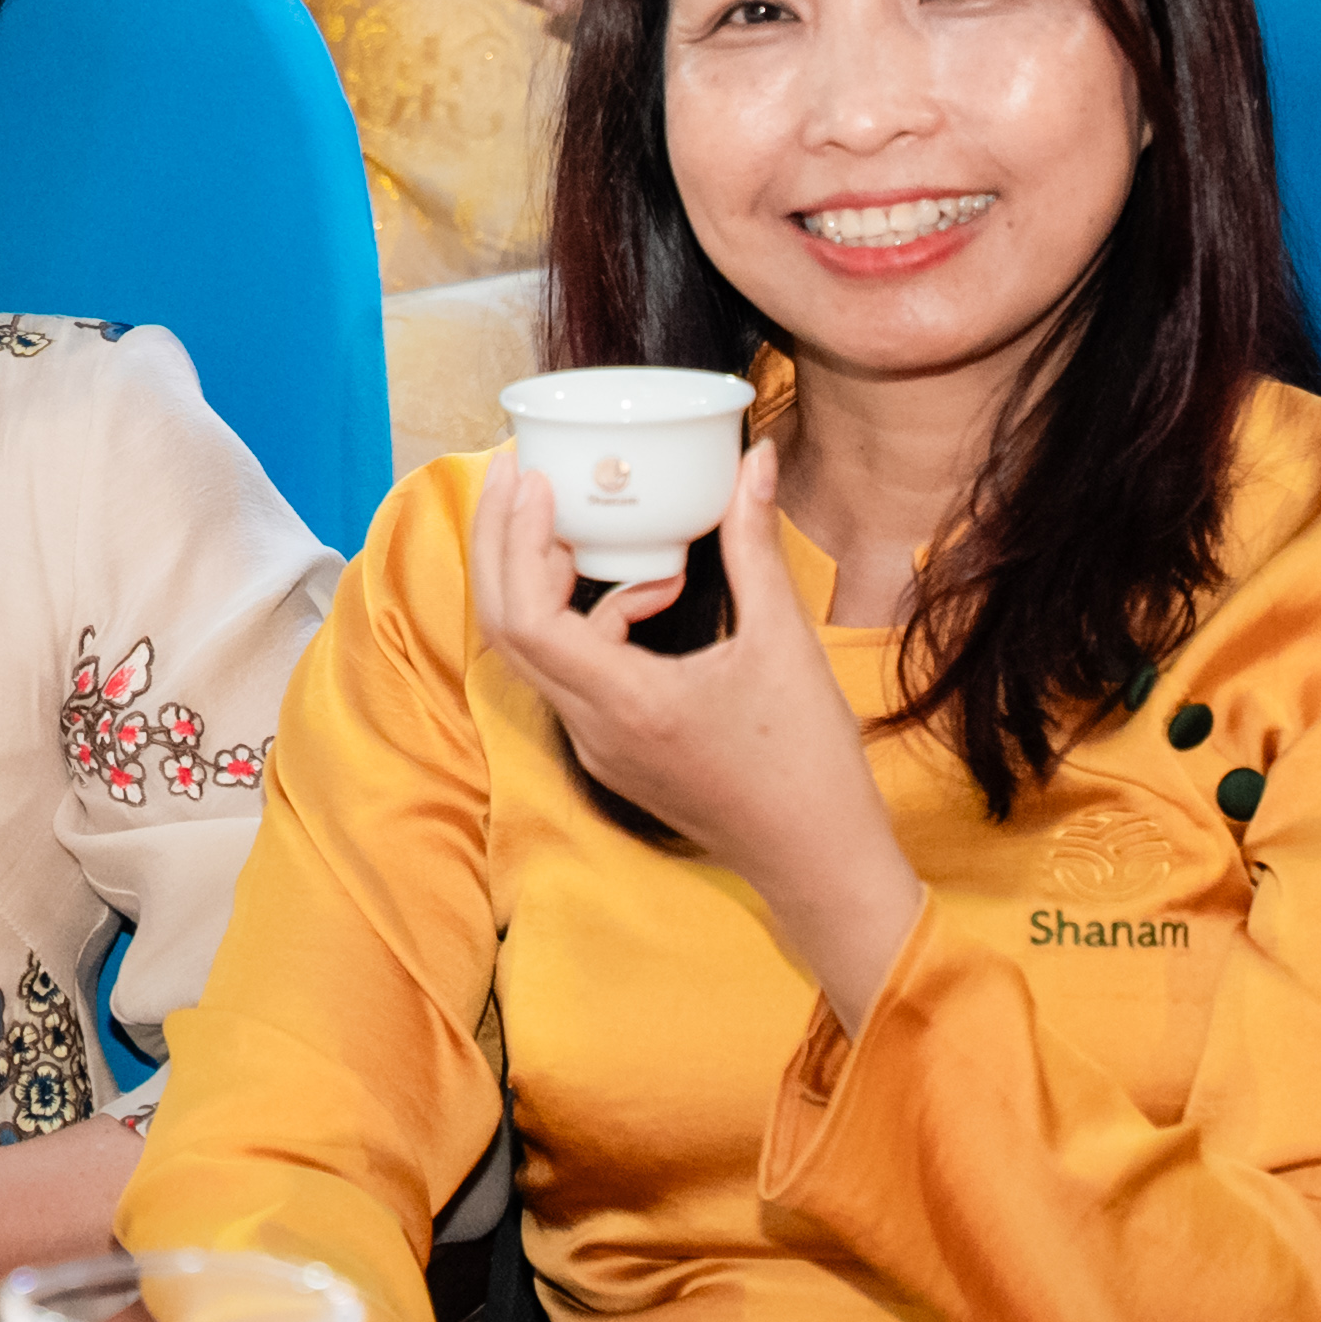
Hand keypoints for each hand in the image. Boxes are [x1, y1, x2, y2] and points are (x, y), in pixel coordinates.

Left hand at [468, 438, 924, 1027]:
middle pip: (507, 629)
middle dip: (502, 544)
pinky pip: (575, 673)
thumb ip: (754, 546)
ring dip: (547, 582)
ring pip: (536, 651)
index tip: (530, 480)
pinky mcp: (613, 749)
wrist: (818, 860)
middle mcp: (595, 728)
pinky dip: (594, 621)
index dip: (515, 542)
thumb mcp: (784, 642)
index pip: (527, 619)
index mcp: (627, 703)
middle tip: (518, 475)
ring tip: (594, 528)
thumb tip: (753, 461)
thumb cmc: (807, 763)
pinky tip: (654, 594)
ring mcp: (598, 745)